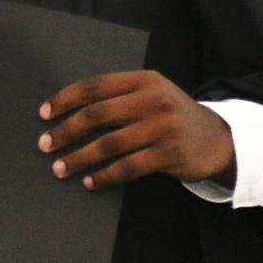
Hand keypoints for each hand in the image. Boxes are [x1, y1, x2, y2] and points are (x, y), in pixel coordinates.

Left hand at [37, 70, 234, 190]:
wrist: (218, 139)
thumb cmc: (173, 116)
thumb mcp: (152, 95)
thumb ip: (121, 97)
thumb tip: (70, 113)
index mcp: (144, 80)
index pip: (96, 86)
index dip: (66, 99)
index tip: (44, 113)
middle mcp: (153, 100)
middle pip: (98, 114)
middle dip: (66, 130)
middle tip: (44, 145)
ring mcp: (162, 127)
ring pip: (109, 144)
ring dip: (79, 158)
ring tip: (60, 168)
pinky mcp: (168, 154)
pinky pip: (127, 167)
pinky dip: (104, 176)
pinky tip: (89, 182)